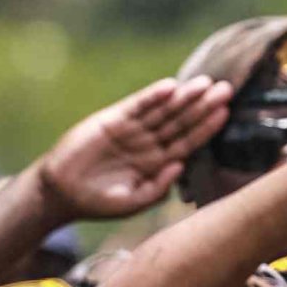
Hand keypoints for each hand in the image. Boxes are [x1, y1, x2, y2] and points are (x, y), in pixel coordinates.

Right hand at [40, 77, 231, 218]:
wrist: (61, 192)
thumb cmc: (98, 202)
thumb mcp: (131, 202)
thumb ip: (157, 188)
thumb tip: (181, 166)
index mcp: (158, 163)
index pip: (188, 142)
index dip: (206, 128)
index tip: (225, 113)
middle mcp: (149, 143)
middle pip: (181, 121)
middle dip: (202, 106)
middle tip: (225, 89)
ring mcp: (132, 129)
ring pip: (163, 110)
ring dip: (183, 97)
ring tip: (204, 83)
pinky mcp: (113, 119)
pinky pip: (137, 105)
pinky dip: (152, 96)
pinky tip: (170, 87)